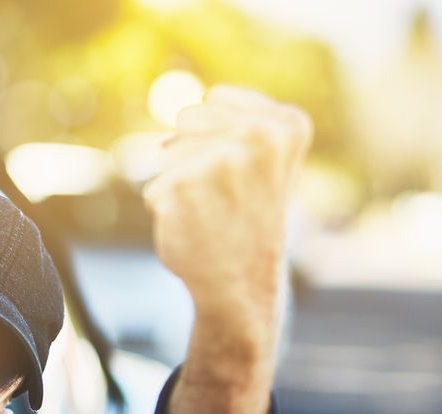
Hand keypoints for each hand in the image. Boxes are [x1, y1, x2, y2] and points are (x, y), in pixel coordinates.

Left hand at [142, 85, 311, 413]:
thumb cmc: (246, 220)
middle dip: (190, 156)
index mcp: (286, 125)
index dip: (215, 139)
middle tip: (222, 198)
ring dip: (176, 183)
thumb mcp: (260, 163)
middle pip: (187, 120)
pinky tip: (193, 230)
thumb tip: (165, 132)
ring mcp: (217, 162)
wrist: (241, 285)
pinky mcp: (180, 187)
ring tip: (209, 213)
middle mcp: (257, 137)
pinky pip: (154, 188)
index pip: (215, 101)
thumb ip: (228, 125)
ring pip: (168, 154)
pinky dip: (163, 208)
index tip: (243, 175)